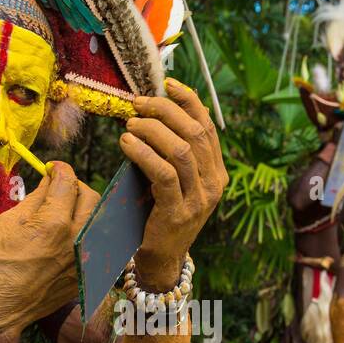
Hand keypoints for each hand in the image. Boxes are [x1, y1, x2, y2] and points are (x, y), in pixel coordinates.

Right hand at [0, 162, 97, 341]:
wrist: (4, 304)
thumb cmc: (0, 262)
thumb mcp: (10, 220)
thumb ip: (36, 197)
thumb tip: (50, 180)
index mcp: (54, 223)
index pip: (68, 181)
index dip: (60, 170)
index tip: (54, 169)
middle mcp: (77, 239)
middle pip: (90, 197)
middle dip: (76, 187)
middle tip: (61, 189)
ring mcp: (87, 258)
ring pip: (99, 219)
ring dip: (86, 209)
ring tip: (68, 211)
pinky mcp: (90, 272)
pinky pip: (100, 242)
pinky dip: (89, 232)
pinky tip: (74, 233)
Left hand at [121, 78, 227, 289]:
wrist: (162, 258)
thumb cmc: (161, 214)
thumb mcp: (174, 180)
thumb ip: (173, 152)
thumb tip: (153, 112)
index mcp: (217, 172)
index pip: (207, 126)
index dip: (188, 100)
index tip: (167, 84)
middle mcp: (214, 184)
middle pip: (193, 132)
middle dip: (164, 111)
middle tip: (138, 105)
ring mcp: (199, 199)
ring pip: (180, 150)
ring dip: (151, 130)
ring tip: (130, 124)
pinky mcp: (178, 212)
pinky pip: (163, 173)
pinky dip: (143, 153)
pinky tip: (127, 144)